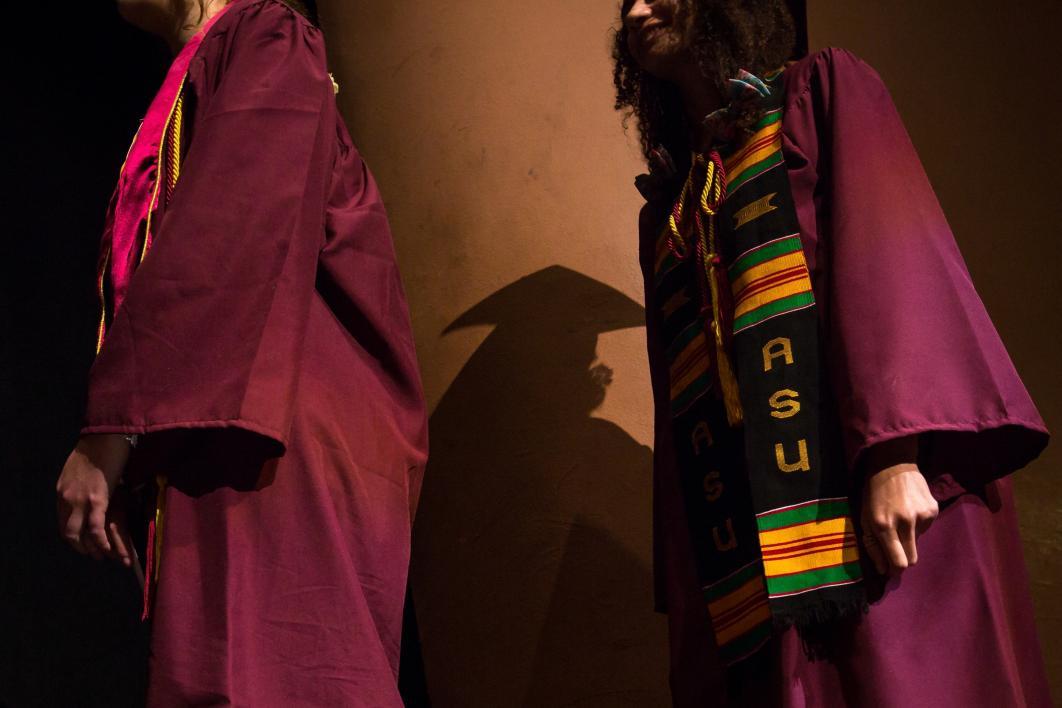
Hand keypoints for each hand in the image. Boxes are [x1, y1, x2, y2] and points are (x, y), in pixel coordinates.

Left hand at [56, 434, 134, 565]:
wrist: (106, 435)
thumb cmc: (98, 448)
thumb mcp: (77, 470)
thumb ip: (77, 486)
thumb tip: (86, 497)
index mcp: (61, 491)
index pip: (62, 522)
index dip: (74, 536)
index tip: (84, 543)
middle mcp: (66, 499)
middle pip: (68, 533)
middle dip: (81, 548)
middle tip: (94, 555)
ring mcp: (80, 500)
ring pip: (80, 534)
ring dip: (91, 549)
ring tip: (103, 557)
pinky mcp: (97, 499)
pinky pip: (95, 528)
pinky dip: (101, 542)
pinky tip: (109, 550)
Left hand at [860, 437, 938, 575]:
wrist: (893, 466)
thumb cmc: (873, 494)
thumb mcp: (864, 518)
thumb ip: (872, 546)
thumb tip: (883, 571)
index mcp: (884, 526)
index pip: (899, 562)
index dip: (895, 570)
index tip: (891, 570)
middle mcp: (905, 522)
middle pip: (913, 559)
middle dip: (904, 558)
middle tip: (896, 548)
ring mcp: (922, 516)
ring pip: (919, 542)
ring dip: (909, 536)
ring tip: (901, 518)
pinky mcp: (934, 510)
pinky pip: (926, 528)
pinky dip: (918, 524)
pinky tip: (910, 510)